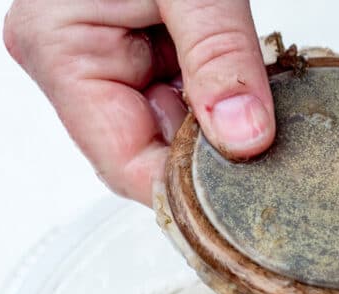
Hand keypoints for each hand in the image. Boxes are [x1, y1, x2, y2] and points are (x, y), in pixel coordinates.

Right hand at [3, 0, 272, 203]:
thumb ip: (220, 58)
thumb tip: (245, 140)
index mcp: (60, 50)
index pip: (124, 164)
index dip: (188, 193)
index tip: (250, 203)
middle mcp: (72, 62)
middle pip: (150, 150)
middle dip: (214, 153)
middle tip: (278, 150)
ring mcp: (101, 56)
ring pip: (172, 127)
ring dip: (223, 122)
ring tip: (266, 100)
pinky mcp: (132, 46)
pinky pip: (182, 94)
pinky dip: (221, 94)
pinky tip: (252, 84)